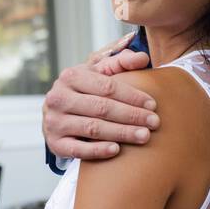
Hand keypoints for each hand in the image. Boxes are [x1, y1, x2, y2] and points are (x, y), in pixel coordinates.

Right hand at [42, 33, 158, 160]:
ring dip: (121, 133)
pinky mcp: (55, 144)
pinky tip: (116, 150)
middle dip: (131, 115)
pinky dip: (97, 150)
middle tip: (154, 123)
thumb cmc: (85, 90)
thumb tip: (142, 58)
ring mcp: (55, 121)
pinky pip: (78, 150)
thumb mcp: (98, 72)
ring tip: (144, 136)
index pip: (107, 86)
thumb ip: (121, 61)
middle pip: (101, 107)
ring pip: (93, 129)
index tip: (153, 104)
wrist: (57, 115)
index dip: (132, 96)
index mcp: (71, 76)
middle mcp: (59, 98)